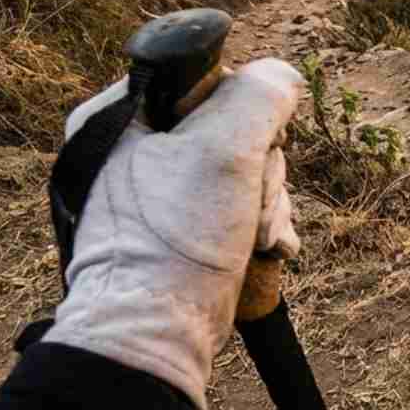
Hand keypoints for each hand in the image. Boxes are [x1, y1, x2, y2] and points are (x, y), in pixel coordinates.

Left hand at [44, 60, 301, 409]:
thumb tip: (285, 77)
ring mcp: (165, 193)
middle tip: (250, 201)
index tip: (248, 145)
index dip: (244, 109)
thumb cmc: (176, 241)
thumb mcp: (225, 150)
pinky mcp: (188, 229)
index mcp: (124, 116)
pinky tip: (263, 248)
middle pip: (237, 129)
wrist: (155, 332)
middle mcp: (137, 150)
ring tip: (256, 236)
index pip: (209, 78)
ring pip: (249, 171)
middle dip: (262, 170)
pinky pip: (243, 207)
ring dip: (270, 203)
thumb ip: (260, 98)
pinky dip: (263, 226)